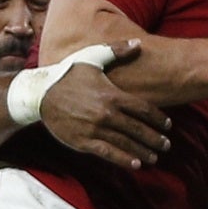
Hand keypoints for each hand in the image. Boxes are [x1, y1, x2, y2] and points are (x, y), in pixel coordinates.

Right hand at [40, 41, 171, 168]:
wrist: (39, 93)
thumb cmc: (67, 73)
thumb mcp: (92, 57)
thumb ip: (117, 50)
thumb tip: (138, 44)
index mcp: (112, 94)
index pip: (144, 109)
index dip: (159, 119)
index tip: (168, 126)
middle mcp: (106, 113)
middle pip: (138, 129)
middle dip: (155, 139)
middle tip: (166, 145)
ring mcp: (95, 129)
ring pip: (126, 143)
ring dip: (142, 151)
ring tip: (154, 158)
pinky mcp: (83, 141)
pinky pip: (108, 153)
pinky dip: (123, 160)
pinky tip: (135, 165)